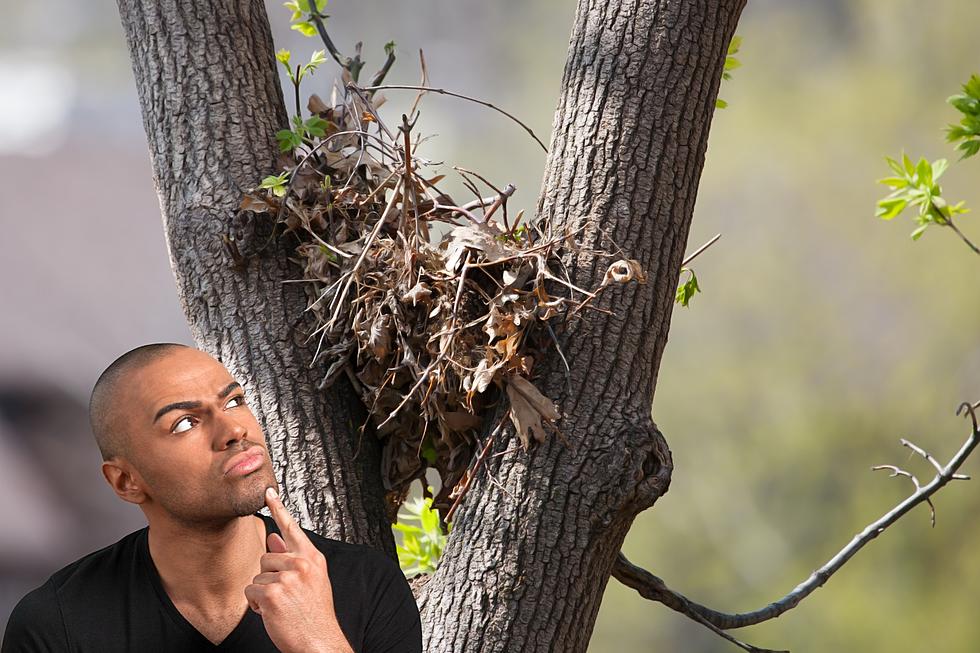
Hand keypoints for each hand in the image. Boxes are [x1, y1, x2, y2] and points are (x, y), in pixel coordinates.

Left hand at [244, 487, 353, 652]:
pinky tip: (273, 614)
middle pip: (266, 557)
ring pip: (258, 576)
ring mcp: (287, 578)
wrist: (320, 642)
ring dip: (263, 593)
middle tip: (286, 596)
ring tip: (282, 607)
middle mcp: (302, 564)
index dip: (279, 508)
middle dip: (269, 577)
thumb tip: (273, 539)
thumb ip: (293, 558)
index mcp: (313, 558)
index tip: (268, 492)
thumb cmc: (315, 615)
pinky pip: (251, 591)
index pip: (292, 528)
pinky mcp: (272, 593)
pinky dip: (257, 605)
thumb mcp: (312, 581)